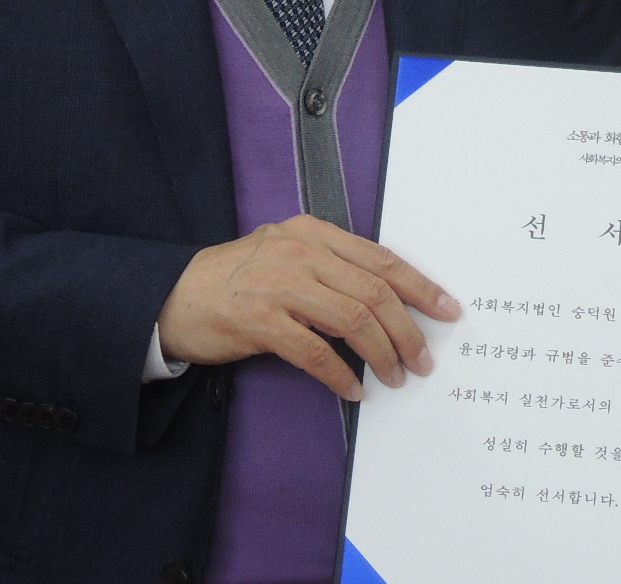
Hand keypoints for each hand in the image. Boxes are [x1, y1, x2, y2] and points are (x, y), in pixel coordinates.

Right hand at [155, 215, 460, 400]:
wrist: (173, 296)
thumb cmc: (236, 279)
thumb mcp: (286, 254)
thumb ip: (330, 267)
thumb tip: (385, 300)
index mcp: (313, 232)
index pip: (381, 259)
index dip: (420, 286)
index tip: (447, 310)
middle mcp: (300, 252)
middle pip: (374, 292)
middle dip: (407, 330)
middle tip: (423, 359)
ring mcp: (279, 284)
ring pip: (352, 319)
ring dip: (382, 354)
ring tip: (395, 376)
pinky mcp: (260, 321)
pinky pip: (315, 351)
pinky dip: (340, 374)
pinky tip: (353, 388)